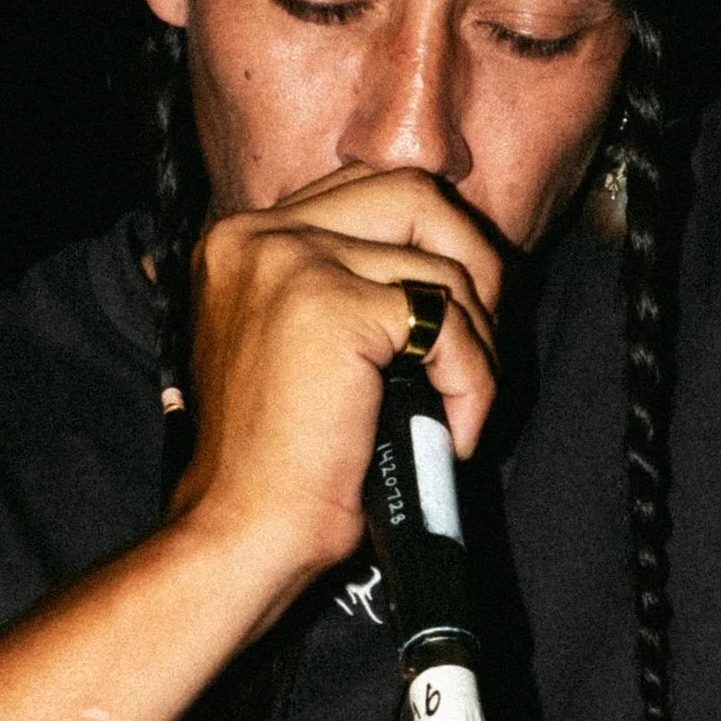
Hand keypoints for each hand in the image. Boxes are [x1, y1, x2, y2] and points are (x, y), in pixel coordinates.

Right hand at [171, 168, 504, 600]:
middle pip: (412, 191)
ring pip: (442, 263)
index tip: (454, 311)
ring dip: (478, 339)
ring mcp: (292, 264)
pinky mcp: (333, 309)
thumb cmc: (276, 462)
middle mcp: (257, 236)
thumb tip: (444, 265)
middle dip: (472, 260)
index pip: (366, 189)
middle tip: (481, 339)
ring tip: (461, 402)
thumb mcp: (296, 346)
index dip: (430, 241)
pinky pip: (448, 324)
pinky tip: (455, 431)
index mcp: (239, 239)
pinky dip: (474, 381)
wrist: (242, 532)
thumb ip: (343, 286)